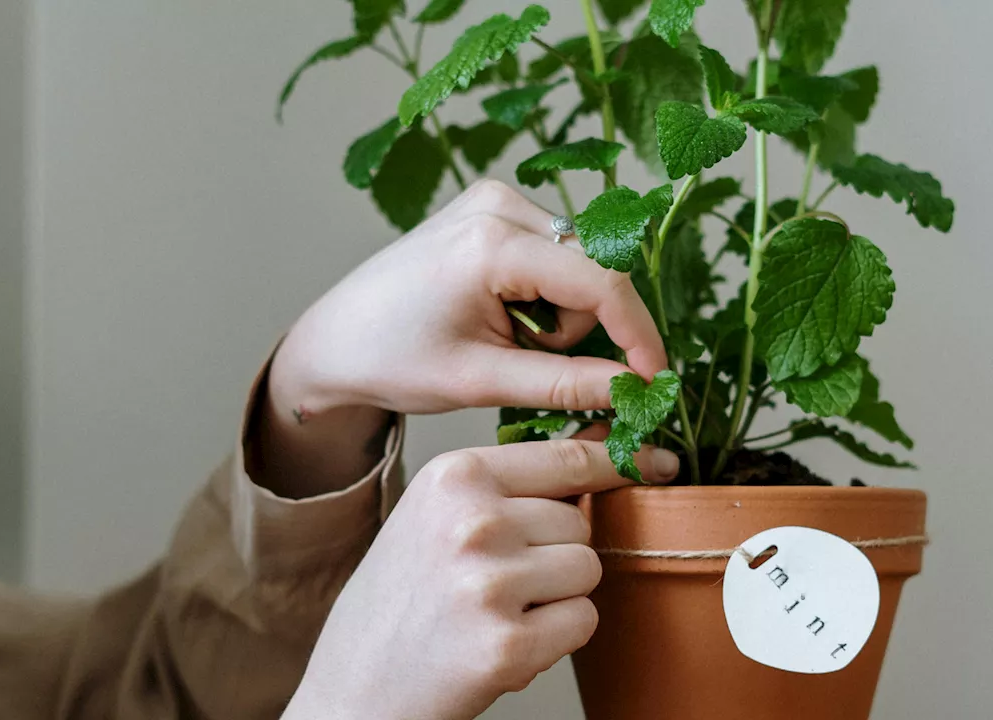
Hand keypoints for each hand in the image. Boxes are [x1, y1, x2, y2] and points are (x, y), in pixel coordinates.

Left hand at [253, 180, 664, 495]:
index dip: (638, 335)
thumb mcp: (482, 381)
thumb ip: (566, 384)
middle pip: (594, 271)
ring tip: (504, 339)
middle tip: (526, 361)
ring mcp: (495, 199)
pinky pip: (557, 255)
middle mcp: (498, 204)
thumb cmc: (394, 360)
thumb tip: (636, 390)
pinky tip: (501, 314)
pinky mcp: (494, 207)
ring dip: (560, 316)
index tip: (654, 382)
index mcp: (490, 243)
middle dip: (578, 329)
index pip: (600, 282)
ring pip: (580, 266)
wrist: (338, 339)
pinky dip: (545, 296)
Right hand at [282, 437, 679, 719]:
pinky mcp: (508, 644)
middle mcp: (472, 521)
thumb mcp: (438, 514)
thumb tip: (605, 444)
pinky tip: (503, 641)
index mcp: (454, 477)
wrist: (355, 687)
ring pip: (587, 570)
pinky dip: (557, 637)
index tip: (654, 464)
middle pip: (580, 522)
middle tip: (499, 582)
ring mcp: (490, 583)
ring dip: (558, 596)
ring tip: (497, 611)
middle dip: (557, 553)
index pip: (567, 458)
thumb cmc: (401, 598)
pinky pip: (583, 621)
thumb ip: (514, 483)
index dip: (615, 465)